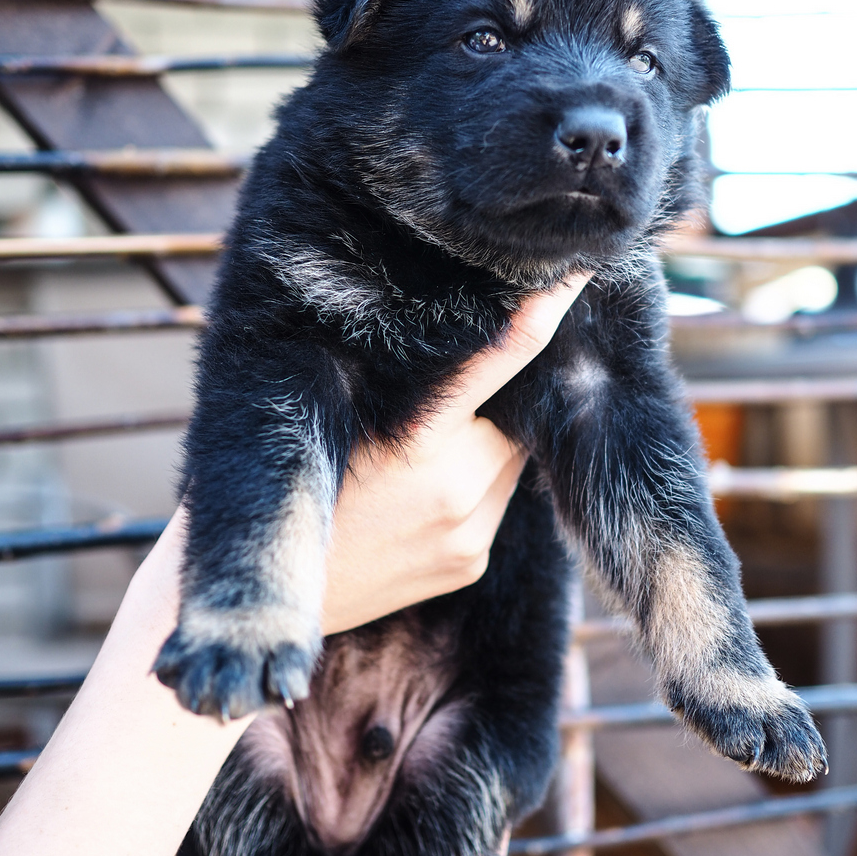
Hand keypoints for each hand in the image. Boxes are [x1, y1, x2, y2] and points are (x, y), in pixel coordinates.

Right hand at [322, 276, 586, 631]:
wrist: (275, 584)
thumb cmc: (301, 479)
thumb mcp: (338, 415)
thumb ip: (402, 381)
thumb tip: (464, 334)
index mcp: (417, 438)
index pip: (501, 358)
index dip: (544, 312)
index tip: (581, 271)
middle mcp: (456, 488)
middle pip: (510, 419)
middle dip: (493, 407)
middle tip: (447, 404)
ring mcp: (468, 533)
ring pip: (508, 463)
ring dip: (485, 450)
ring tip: (421, 461)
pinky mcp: (469, 563)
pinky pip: (493, 505)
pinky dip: (473, 490)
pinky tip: (421, 499)